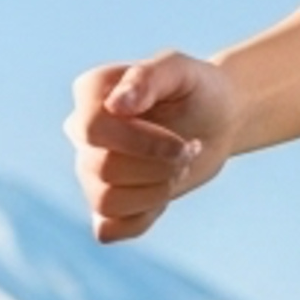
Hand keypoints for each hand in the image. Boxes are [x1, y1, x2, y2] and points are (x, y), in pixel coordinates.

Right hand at [65, 52, 235, 241]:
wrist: (218, 119)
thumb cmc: (197, 89)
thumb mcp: (181, 71)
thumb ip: (148, 77)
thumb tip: (115, 105)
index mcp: (91, 93)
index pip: (92, 128)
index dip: (141, 143)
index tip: (182, 142)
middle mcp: (82, 133)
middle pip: (103, 168)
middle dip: (159, 166)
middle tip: (190, 150)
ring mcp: (90, 170)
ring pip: (104, 200)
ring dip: (156, 191)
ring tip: (180, 168)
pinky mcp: (106, 204)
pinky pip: (109, 229)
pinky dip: (144, 218)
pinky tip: (164, 194)